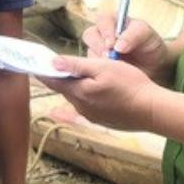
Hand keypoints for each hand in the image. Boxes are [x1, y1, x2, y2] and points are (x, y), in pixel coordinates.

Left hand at [46, 55, 160, 131]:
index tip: (31, 64)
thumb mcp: (103, 67)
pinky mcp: (101, 120)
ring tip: (78, 75)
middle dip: (60, 77)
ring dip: (74, 87)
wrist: (152, 110)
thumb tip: (52, 62)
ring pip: (76, 97)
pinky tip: (95, 91)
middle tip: (55, 65)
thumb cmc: (130, 84)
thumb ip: (76, 65)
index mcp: (78, 92)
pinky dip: (86, 97)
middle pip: (64, 88)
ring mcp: (91, 116)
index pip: (52, 80)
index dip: (42, 70)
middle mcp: (80, 107)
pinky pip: (87, 106)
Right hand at [82, 12, 173, 85]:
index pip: (103, 19)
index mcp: (113, 20)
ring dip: (98, 59)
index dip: (105, 31)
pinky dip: (99, 70)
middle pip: (90, 35)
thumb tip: (117, 46)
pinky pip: (91, 66)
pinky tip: (110, 74)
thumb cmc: (150, 45)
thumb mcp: (146, 34)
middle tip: (109, 57)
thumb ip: (133, 35)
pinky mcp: (96, 64)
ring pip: (89, 51)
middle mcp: (102, 33)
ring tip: (113, 66)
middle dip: (99, 46)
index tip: (112, 44)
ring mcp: (98, 49)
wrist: (154, 66)